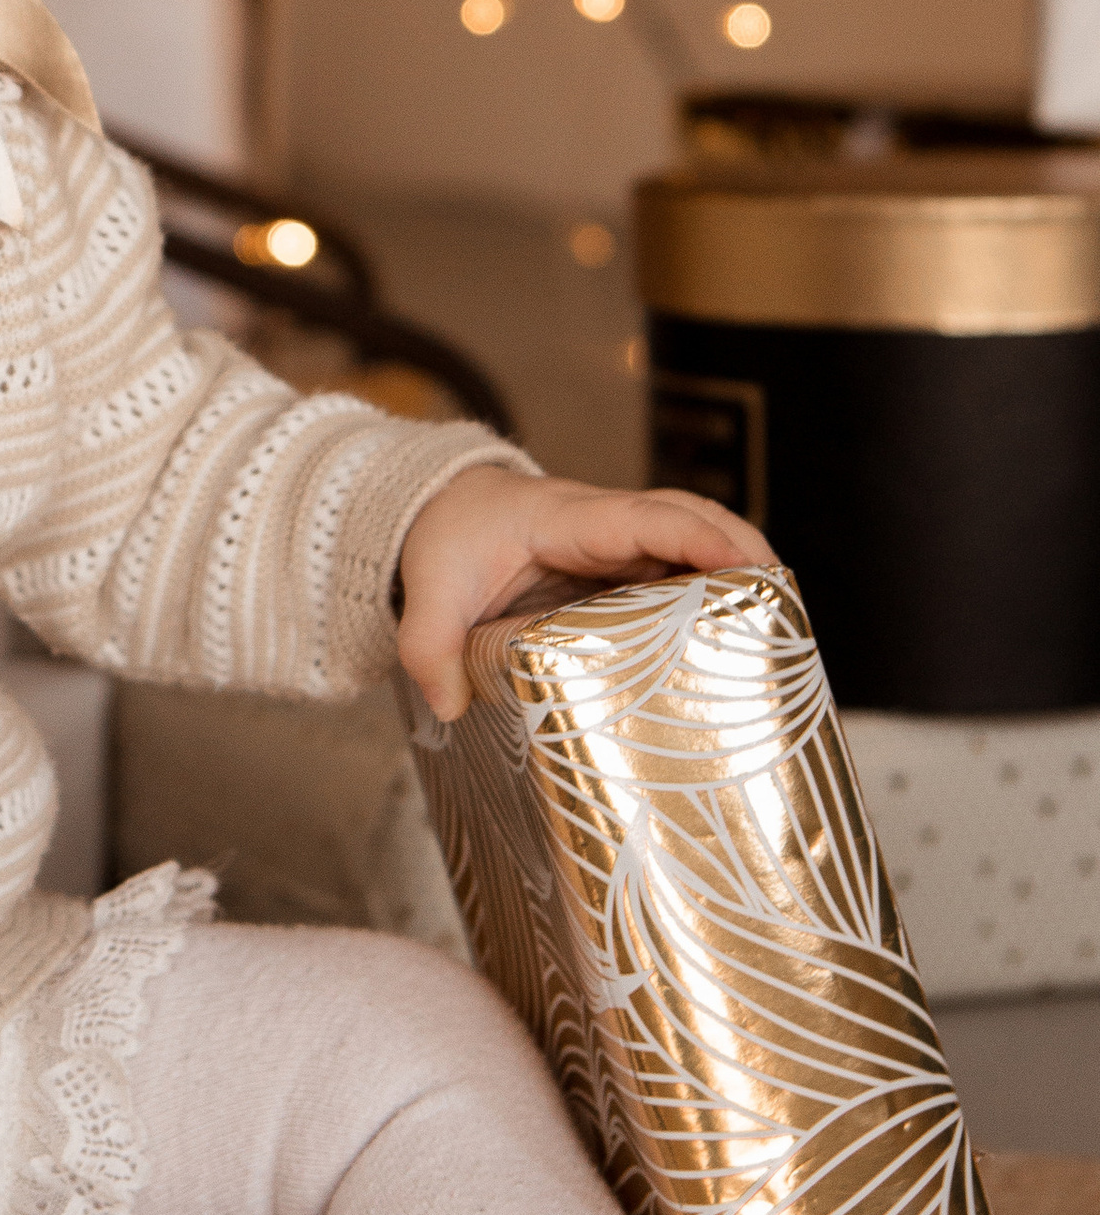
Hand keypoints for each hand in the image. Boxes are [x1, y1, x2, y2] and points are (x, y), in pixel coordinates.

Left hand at [395, 464, 775, 723]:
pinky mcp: (619, 569)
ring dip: (740, 572)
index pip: (646, 516)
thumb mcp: (426, 591)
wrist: (438, 511)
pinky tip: (735, 641)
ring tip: (783, 627)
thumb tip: (447, 703)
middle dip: (744, 553)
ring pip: (695, 542)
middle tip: (788, 607)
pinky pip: (677, 571)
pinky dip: (713, 594)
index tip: (746, 565)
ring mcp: (617, 545)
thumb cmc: (444, 539)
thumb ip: (426, 644)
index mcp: (566, 518)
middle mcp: (605, 524)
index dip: (698, 537)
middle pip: (692, 520)